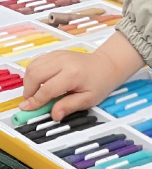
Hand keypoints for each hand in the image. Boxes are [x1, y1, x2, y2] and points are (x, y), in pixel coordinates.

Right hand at [20, 31, 145, 121]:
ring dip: (28, 81)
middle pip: (35, 75)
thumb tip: (55, 115)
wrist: (106, 65)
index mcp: (72, 74)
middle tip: (29, 102)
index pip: (47, 89)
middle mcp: (62, 62)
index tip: (28, 108)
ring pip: (32, 67)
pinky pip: (36, 62)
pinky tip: (36, 83)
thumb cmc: (100, 82)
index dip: (36, 100)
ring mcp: (56, 55)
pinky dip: (32, 73)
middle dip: (28, 90)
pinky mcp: (54, 53)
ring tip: (32, 94)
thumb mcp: (88, 99)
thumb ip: (69, 106)